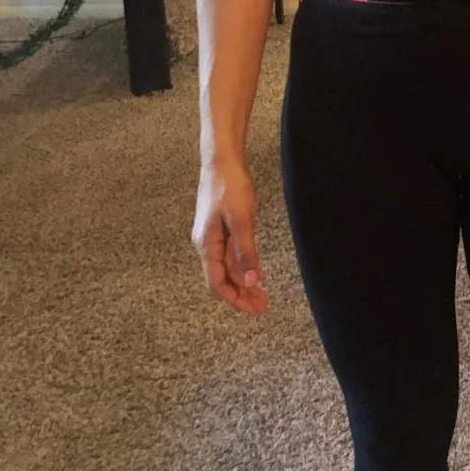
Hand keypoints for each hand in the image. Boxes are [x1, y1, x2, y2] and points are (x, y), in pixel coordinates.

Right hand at [192, 158, 268, 314]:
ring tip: (263, 296)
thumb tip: (252, 281)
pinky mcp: (223, 228)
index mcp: (206, 244)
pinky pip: (232, 255)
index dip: (234, 298)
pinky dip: (244, 266)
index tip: (252, 309)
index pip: (216, 282)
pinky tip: (257, 274)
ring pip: (228, 267)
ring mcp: (214, 237)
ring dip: (244, 282)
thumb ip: (246, 252)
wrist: (222, 161)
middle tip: (263, 307)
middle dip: (241, 294)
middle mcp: (207, 244)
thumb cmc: (229, 186)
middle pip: (222, 278)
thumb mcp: (241, 220)